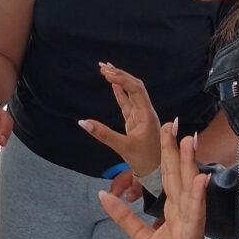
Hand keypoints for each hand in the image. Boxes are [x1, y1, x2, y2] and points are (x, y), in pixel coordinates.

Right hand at [78, 62, 160, 176]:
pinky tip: (113, 83)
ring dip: (119, 80)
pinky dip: (119, 91)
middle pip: (135, 87)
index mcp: (147, 115)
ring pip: (130, 93)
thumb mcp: (123, 147)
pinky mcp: (135, 121)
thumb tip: (82, 122)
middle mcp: (145, 112)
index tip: (106, 73)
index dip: (121, 79)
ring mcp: (140, 116)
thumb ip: (103, 134)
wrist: (157, 172)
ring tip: (105, 68)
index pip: (136, 90)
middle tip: (102, 66)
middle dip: (119, 74)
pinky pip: (127, 102)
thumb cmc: (144, 160)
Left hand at [98, 121, 209, 238]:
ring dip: (190, 165)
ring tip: (189, 142)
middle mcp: (184, 211)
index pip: (170, 175)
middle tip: (175, 124)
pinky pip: (195, 214)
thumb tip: (102, 194)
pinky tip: (199, 179)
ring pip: (189, 188)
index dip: (168, 153)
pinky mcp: (193, 237)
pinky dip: (196, 196)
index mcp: (173, 209)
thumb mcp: (140, 236)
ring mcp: (191, 222)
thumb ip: (123, 215)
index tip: (167, 130)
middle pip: (179, 175)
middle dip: (177, 149)